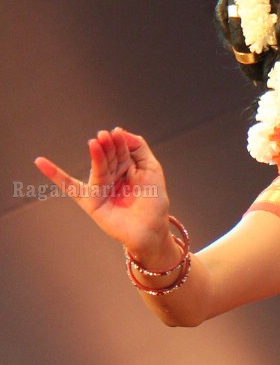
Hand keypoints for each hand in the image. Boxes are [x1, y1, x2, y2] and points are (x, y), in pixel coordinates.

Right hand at [34, 127, 173, 263]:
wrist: (151, 233)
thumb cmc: (154, 203)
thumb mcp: (152, 169)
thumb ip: (139, 149)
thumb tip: (121, 132)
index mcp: (127, 167)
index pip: (121, 149)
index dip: (120, 141)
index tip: (117, 133)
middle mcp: (112, 175)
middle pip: (109, 156)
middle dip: (108, 146)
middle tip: (105, 136)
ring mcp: (100, 187)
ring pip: (98, 167)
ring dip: (97, 155)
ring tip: (95, 143)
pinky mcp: (90, 201)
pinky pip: (70, 187)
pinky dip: (55, 175)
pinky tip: (40, 162)